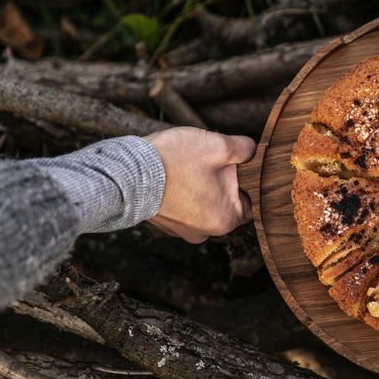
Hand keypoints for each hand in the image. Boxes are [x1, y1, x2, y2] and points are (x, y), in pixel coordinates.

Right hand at [146, 127, 255, 243]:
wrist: (125, 173)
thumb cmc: (174, 161)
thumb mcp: (218, 145)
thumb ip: (244, 149)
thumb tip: (253, 151)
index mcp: (226, 220)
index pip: (250, 199)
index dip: (244, 176)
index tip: (231, 162)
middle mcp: (206, 233)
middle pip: (227, 202)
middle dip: (222, 180)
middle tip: (207, 161)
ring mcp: (183, 231)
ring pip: (205, 203)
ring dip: (201, 185)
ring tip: (187, 167)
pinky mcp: (166, 224)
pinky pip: (184, 206)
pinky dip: (182, 192)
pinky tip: (173, 176)